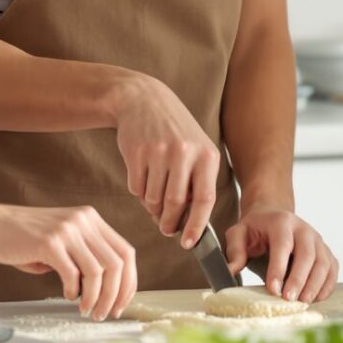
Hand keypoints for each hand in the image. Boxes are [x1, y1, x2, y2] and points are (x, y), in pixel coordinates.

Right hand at [0, 202, 138, 320]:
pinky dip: (73, 291)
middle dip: (115, 295)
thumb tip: (106, 290)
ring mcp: (67, 229)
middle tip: (104, 314)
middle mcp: (84, 220)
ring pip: (99, 271)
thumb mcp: (62, 242)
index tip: (120, 304)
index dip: (128, 283)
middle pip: (117, 264)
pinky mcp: (49, 242)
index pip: (126, 252)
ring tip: (86, 311)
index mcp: (91, 219)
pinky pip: (73, 274)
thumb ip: (84, 257)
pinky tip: (67, 296)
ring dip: (95, 298)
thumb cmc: (24, 238)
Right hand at [111, 74, 220, 247]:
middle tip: (166, 228)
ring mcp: (160, 152)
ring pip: (153, 199)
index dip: (196, 226)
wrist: (144, 99)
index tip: (188, 243)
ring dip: (152, 208)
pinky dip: (138, 192)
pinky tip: (143, 178)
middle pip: (176, 204)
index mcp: (207, 155)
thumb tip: (189, 224)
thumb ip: (197, 183)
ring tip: (154, 198)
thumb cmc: (175, 132)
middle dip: (169, 223)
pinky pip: (136, 188)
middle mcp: (185, 153)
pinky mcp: (137, 152)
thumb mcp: (197, 150)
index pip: (205, 199)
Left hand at [223, 206, 338, 302]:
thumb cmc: (256, 229)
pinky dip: (327, 286)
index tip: (273, 289)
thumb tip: (231, 270)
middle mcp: (304, 229)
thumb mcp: (238, 233)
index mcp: (282, 222)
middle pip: (307, 254)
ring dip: (315, 285)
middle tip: (289, 299)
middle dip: (299, 279)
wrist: (273, 217)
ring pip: (323, 263)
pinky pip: (332, 269)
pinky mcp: (326, 252)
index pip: (283, 245)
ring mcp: (318, 240)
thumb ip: (235, 250)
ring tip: (302, 302)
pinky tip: (316, 299)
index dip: (279, 268)